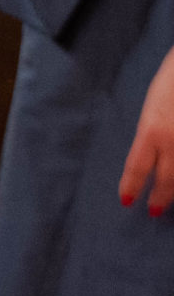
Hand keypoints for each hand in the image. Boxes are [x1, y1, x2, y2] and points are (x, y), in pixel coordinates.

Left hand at [122, 47, 173, 215]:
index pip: (137, 167)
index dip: (132, 186)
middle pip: (165, 179)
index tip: (126, 201)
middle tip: (153, 210)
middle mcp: (172, 141)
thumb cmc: (170, 85)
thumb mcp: (152, 110)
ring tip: (171, 201)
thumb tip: (150, 157)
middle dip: (159, 197)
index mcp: (150, 130)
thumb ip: (151, 135)